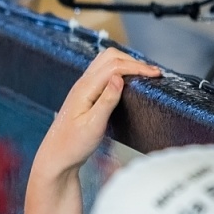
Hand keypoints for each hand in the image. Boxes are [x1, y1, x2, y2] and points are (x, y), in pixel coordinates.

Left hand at [40, 47, 159, 174]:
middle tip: (152, 73)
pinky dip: (119, 71)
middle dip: (133, 61)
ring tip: (144, 74)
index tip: (156, 74)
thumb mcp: (93, 125)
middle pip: (110, 57)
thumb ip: (106, 100)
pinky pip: (103, 72)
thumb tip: (119, 78)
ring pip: (106, 62)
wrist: (57, 157)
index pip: (114, 66)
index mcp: (85, 88)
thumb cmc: (73, 145)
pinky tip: (128, 81)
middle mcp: (82, 83)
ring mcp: (83, 87)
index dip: (137, 67)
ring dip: (126, 63)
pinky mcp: (85, 94)